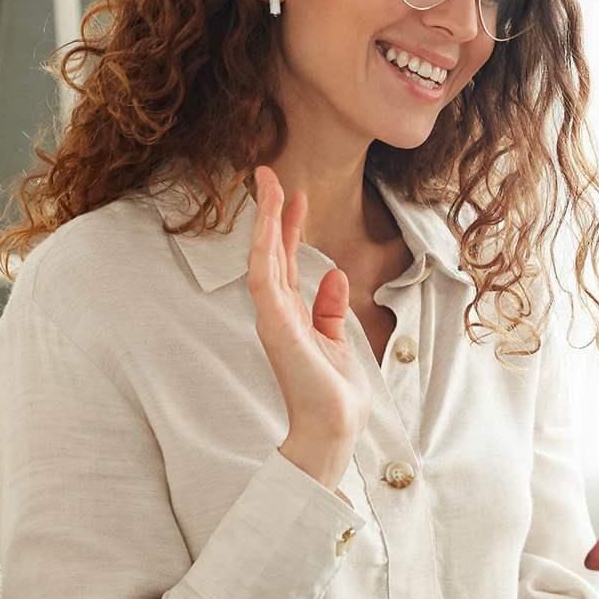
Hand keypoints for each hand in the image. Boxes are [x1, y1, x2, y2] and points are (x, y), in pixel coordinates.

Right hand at [245, 166, 366, 447]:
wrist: (335, 427)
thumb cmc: (334, 392)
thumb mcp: (336, 339)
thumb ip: (330, 307)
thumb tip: (334, 273)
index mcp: (292, 313)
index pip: (285, 259)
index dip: (287, 224)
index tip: (293, 191)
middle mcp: (277, 312)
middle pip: (269, 251)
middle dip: (269, 211)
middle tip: (269, 172)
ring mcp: (272, 319)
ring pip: (261, 258)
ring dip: (264, 221)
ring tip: (268, 185)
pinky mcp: (275, 328)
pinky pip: (263, 281)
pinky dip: (264, 251)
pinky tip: (267, 225)